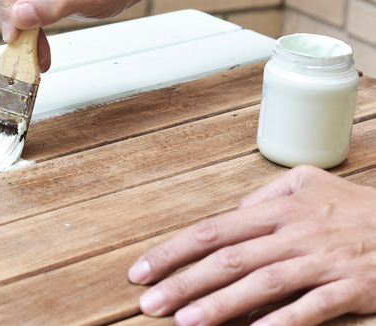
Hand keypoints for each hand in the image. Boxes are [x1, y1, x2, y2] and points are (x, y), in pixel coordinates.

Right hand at [0, 0, 146, 71]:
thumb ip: (55, 3)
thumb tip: (20, 16)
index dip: (7, 0)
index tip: (15, 31)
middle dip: (14, 16)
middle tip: (28, 44)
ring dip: (19, 24)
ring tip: (38, 46)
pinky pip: (13, 1)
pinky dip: (24, 24)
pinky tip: (36, 42)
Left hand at [128, 165, 375, 325]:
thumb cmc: (357, 209)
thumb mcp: (309, 184)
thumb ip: (265, 197)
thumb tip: (231, 213)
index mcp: (279, 210)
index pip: (213, 230)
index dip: (174, 251)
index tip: (142, 270)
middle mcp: (295, 233)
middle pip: (229, 259)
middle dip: (184, 283)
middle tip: (149, 304)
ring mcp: (323, 261)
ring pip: (262, 283)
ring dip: (220, 305)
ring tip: (185, 322)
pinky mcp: (351, 288)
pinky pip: (312, 309)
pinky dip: (281, 323)